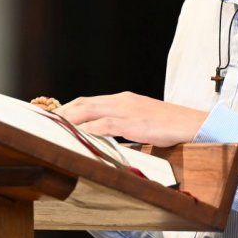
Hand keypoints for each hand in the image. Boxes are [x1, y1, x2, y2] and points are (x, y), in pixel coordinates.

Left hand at [55, 92, 207, 146]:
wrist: (193, 124)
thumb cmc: (171, 126)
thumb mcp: (142, 123)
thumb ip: (123, 126)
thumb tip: (105, 137)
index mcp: (123, 100)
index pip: (88, 101)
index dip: (68, 108)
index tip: (53, 117)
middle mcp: (122, 101)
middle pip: (83, 103)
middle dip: (62, 112)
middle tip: (44, 123)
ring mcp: (127, 111)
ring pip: (89, 111)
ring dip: (69, 120)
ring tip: (53, 129)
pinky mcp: (134, 123)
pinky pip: (105, 126)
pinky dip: (88, 129)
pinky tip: (78, 135)